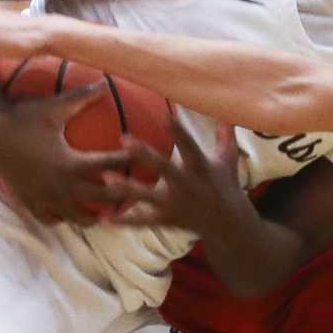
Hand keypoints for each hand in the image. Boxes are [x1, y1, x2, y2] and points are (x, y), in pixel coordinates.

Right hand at [0, 83, 154, 225]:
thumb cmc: (22, 116)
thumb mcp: (53, 106)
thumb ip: (81, 97)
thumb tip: (104, 83)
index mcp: (70, 164)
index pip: (110, 166)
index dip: (129, 162)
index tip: (142, 160)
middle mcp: (61, 186)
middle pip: (102, 200)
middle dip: (121, 196)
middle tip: (135, 193)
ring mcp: (45, 197)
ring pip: (78, 217)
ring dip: (94, 214)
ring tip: (106, 211)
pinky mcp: (31, 202)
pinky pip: (52, 219)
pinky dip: (63, 218)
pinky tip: (69, 211)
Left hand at [110, 112, 244, 234]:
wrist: (228, 224)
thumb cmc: (225, 184)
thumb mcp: (228, 158)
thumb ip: (225, 132)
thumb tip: (227, 108)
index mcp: (200, 167)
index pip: (189, 146)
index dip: (178, 132)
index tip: (165, 115)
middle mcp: (187, 185)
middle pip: (164, 168)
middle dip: (145, 155)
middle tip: (124, 139)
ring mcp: (175, 204)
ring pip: (148, 196)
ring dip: (127, 188)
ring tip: (106, 178)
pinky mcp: (166, 220)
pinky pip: (142, 221)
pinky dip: (124, 220)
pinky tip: (104, 218)